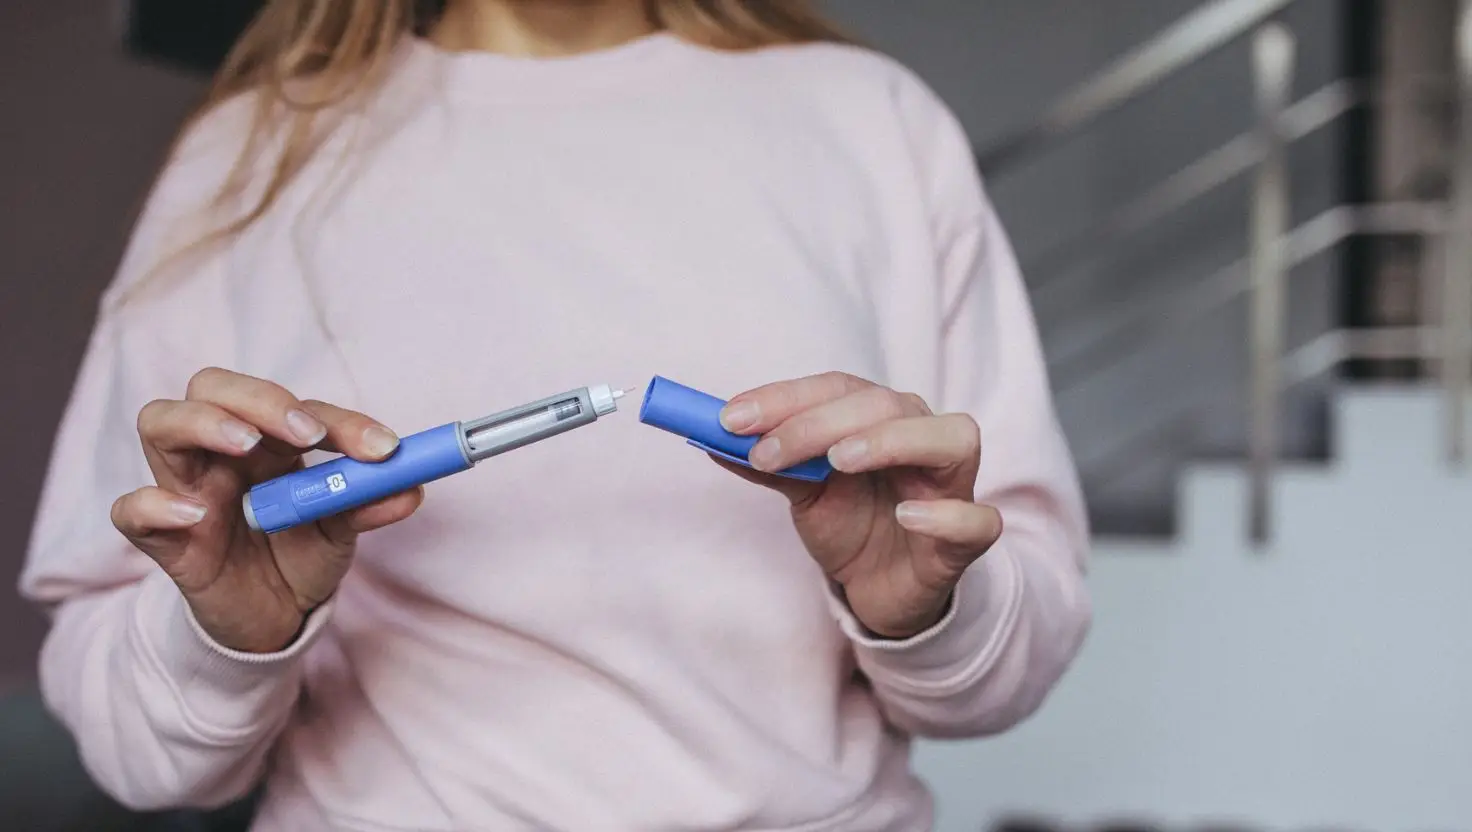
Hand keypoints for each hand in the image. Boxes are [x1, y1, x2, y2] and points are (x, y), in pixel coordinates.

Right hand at [110, 368, 423, 652]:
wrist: (271, 619)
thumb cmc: (302, 556)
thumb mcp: (342, 531)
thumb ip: (368, 504)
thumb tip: (412, 488)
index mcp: (270, 440)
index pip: (295, 408)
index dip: (340, 422)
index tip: (383, 450)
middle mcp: (222, 452)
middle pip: (212, 387)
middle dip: (259, 399)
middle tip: (305, 433)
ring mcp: (186, 488)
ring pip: (160, 422)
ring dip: (204, 423)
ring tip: (247, 446)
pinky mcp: (163, 539)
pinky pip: (131, 510)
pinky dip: (154, 505)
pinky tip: (196, 515)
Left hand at [717, 372, 1000, 639]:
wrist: (881, 589)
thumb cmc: (851, 525)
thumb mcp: (803, 492)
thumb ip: (767, 464)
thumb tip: (710, 437)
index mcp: (882, 416)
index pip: (839, 387)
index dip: (785, 398)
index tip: (730, 418)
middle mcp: (924, 437)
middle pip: (886, 405)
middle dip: (820, 422)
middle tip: (767, 451)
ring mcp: (952, 486)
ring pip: (952, 439)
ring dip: (891, 441)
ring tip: (839, 460)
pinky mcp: (967, 540)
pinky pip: (979, 520)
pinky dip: (949, 515)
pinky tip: (908, 515)